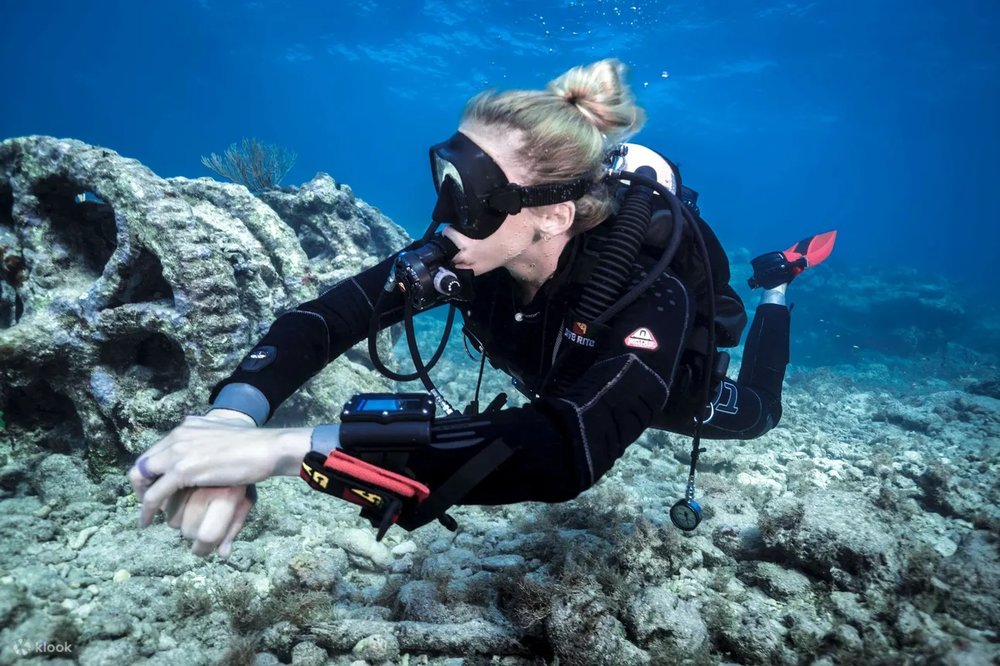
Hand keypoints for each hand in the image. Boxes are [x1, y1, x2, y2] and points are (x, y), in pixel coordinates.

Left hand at [128, 409, 309, 556]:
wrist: (268, 448)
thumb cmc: (255, 443)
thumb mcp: (226, 431)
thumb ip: (211, 432)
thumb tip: (208, 430)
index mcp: (187, 427)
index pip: (157, 449)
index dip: (151, 470)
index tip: (156, 486)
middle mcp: (177, 436)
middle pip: (143, 462)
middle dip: (141, 484)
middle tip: (147, 502)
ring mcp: (178, 452)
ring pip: (142, 477)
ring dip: (140, 498)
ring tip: (145, 516)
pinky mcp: (182, 470)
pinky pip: (154, 494)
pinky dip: (147, 509)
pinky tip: (148, 521)